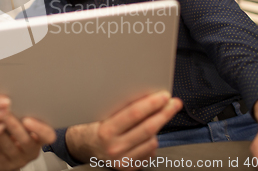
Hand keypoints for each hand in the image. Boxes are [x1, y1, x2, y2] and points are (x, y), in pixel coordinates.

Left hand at [0, 116, 56, 170]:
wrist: (5, 157)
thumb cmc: (16, 134)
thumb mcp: (23, 124)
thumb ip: (23, 113)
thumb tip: (12, 94)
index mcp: (40, 139)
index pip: (48, 136)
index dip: (40, 129)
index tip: (27, 119)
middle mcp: (32, 151)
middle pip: (26, 141)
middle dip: (14, 125)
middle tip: (5, 112)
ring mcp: (18, 159)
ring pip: (9, 146)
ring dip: (0, 131)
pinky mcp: (4, 164)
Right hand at [66, 90, 182, 169]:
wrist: (84, 147)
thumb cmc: (93, 126)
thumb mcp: (102, 113)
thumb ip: (122, 106)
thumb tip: (145, 94)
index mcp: (106, 131)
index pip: (134, 114)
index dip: (151, 103)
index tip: (163, 95)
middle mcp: (115, 148)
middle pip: (148, 128)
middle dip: (164, 113)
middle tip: (173, 103)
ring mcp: (123, 161)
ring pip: (152, 141)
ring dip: (157, 128)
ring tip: (154, 118)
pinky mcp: (130, 168)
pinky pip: (150, 152)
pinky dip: (151, 141)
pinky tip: (145, 135)